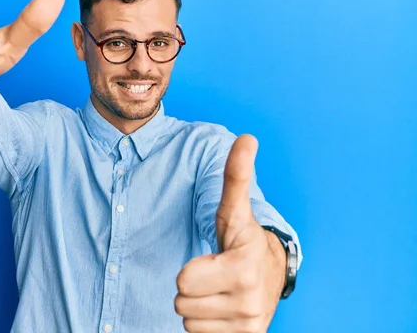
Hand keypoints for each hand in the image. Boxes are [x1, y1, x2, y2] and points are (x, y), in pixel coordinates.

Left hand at [175, 134, 286, 332]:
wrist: (271, 276)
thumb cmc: (243, 240)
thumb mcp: (235, 211)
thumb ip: (236, 176)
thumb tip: (246, 137)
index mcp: (243, 268)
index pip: (183, 281)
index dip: (190, 269)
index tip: (212, 261)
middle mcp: (249, 302)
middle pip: (182, 303)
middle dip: (191, 288)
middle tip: (213, 276)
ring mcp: (248, 325)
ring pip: (188, 322)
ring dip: (198, 306)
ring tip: (218, 291)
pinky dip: (206, 325)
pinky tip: (221, 309)